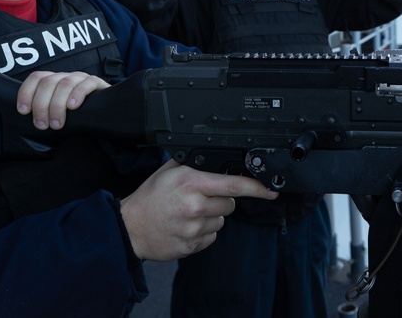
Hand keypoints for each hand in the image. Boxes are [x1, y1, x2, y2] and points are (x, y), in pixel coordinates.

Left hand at [15, 71, 109, 129]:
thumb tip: (28, 120)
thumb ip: (43, 111)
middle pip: (48, 82)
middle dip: (41, 105)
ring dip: (57, 105)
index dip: (26, 92)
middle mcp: (65, 77)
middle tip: (42, 124)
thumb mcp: (55, 111)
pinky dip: (77, 95)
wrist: (101, 113)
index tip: (23, 110)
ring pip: (65, 84)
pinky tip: (73, 107)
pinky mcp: (95, 82)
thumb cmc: (74, 114)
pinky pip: (86, 84)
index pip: (36, 78)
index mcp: (53, 80)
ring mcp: (80, 78)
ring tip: (57, 124)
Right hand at [119, 160, 278, 260]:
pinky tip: (186, 226)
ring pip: (221, 221)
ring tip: (188, 213)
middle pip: (230, 204)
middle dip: (221, 200)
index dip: (257, 188)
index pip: (234, 185)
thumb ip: (195, 163)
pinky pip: (211, 237)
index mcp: (192, 183)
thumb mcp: (169, 171)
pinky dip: (203, 232)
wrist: (130, 228)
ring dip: (211, 217)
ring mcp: (194, 228)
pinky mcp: (192, 246)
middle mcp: (195, 206)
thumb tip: (218, 157)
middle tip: (199, 199)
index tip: (271, 190)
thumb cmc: (150, 198)